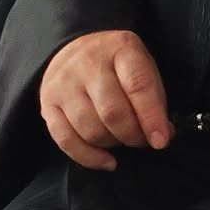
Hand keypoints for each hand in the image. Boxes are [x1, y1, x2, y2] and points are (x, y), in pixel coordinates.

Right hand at [37, 29, 172, 170]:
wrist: (77, 49)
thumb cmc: (117, 65)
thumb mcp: (143, 66)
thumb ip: (154, 99)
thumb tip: (160, 136)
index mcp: (120, 48)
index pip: (137, 85)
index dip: (151, 117)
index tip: (161, 140)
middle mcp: (88, 63)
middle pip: (112, 112)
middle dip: (133, 135)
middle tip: (142, 140)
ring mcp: (64, 82)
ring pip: (90, 129)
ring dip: (113, 144)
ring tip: (122, 139)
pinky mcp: (48, 102)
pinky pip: (65, 140)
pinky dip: (89, 157)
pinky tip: (107, 160)